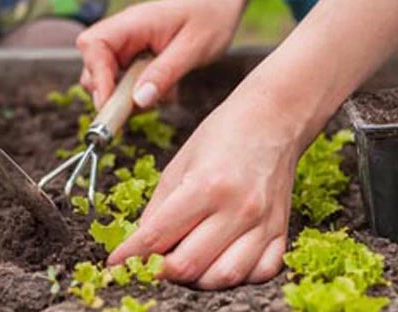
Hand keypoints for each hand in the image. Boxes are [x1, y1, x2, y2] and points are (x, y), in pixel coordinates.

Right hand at [76, 0, 239, 108]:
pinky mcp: (133, 61)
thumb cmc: (208, 20)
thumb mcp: (194, 47)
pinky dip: (140, 97)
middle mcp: (122, 34)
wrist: (217, 8)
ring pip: (106, 82)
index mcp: (132, 22)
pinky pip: (124, 86)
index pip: (93, 45)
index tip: (110, 103)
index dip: (97, 76)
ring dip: (129, 98)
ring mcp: (125, 48)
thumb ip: (165, 73)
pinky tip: (166, 90)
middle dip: (111, 93)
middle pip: (92, 68)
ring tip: (164, 94)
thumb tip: (138, 101)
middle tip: (141, 106)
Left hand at [108, 89, 301, 288]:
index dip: (130, 255)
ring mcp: (264, 223)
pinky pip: (260, 273)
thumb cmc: (224, 134)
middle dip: (160, 271)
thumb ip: (158, 208)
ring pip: (224, 278)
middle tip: (149, 263)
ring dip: (196, 279)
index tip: (115, 263)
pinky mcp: (282, 231)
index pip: (157, 236)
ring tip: (183, 263)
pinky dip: (235, 275)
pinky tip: (220, 261)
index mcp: (205, 186)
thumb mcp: (178, 163)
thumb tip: (142, 244)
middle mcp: (238, 209)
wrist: (273, 119)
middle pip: (188, 265)